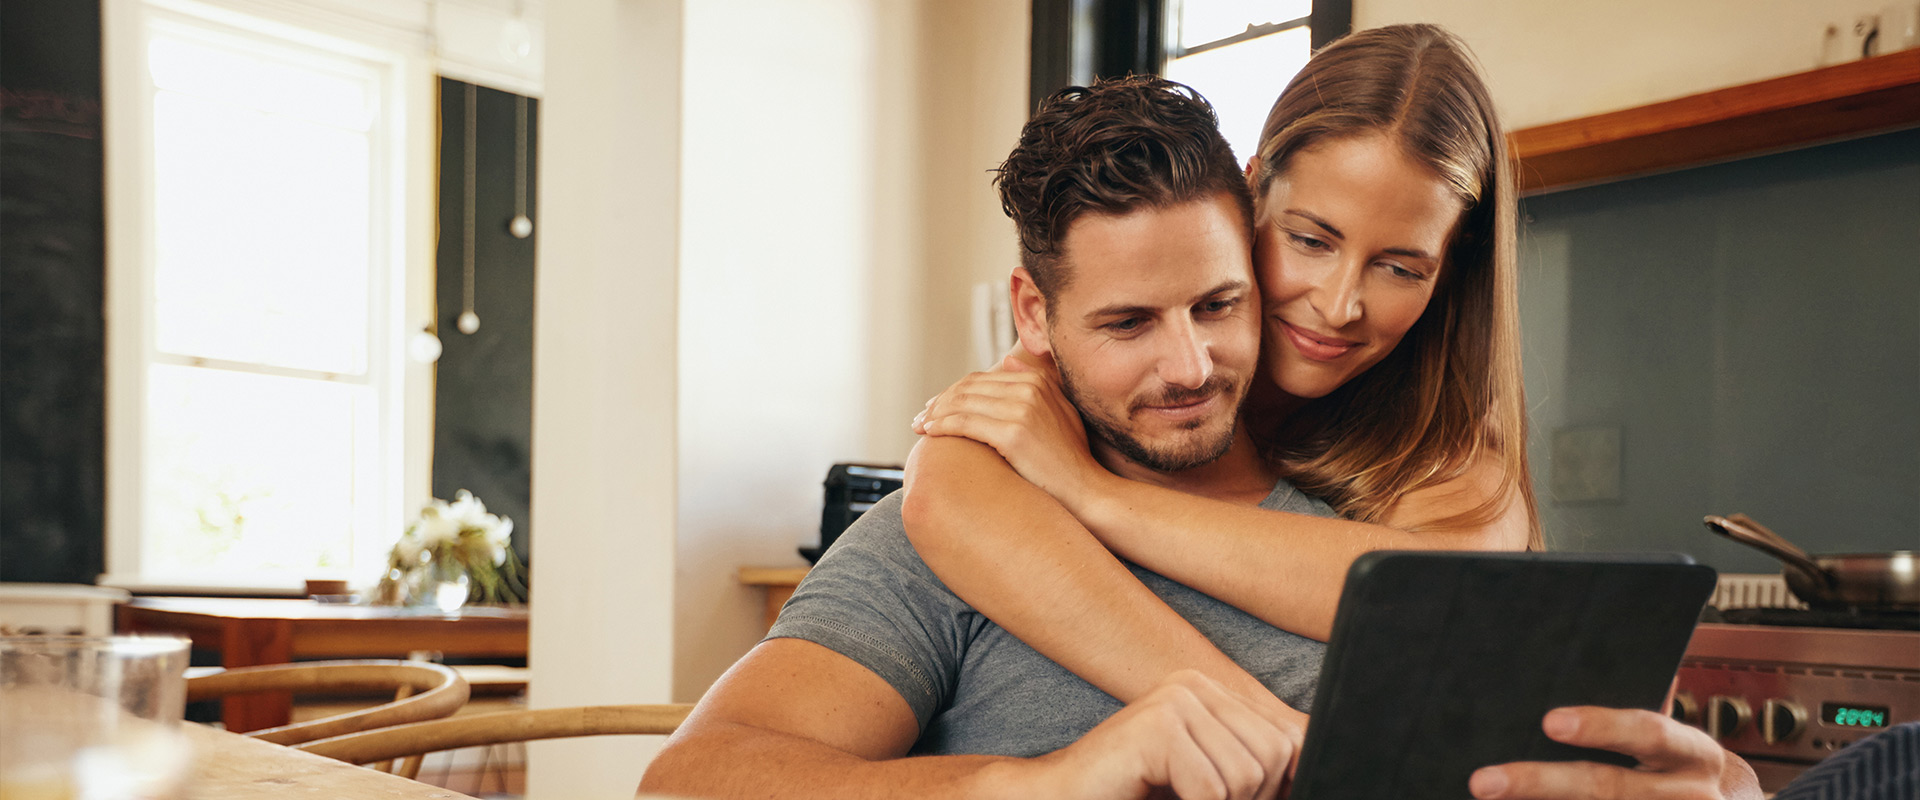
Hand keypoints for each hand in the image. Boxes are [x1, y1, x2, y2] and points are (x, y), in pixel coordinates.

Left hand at [912, 351, 1104, 507]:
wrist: (1086, 490)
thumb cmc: (1070, 459)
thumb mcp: (1059, 413)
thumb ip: (1036, 384)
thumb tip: (1005, 360)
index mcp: (1038, 382)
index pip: (981, 378)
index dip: (954, 390)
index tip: (936, 405)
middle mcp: (1030, 390)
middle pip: (968, 387)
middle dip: (940, 401)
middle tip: (922, 415)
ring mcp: (1022, 410)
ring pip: (962, 403)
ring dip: (934, 413)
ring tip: (920, 426)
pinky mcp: (1013, 433)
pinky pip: (964, 423)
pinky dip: (941, 426)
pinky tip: (929, 434)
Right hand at [1023, 670, 1302, 799]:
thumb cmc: (1134, 795)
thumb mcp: (1207, 778)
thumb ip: (1254, 766)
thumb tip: (1314, 764)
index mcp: (1211, 690)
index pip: (1290, 736)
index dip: (1277, 784)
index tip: (1240, 796)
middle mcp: (1194, 683)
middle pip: (1276, 754)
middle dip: (1250, 797)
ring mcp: (1174, 700)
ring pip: (1248, 775)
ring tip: (1178, 799)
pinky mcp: (1157, 726)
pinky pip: (1213, 790)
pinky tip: (1156, 795)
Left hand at [1469, 707, 1760, 799]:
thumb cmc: (1693, 773)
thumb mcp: (1682, 743)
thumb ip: (1646, 712)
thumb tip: (1612, 663)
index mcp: (1694, 754)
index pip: (1647, 733)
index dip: (1601, 726)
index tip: (1550, 721)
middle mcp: (1687, 795)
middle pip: (1607, 789)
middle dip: (1539, 783)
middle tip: (1484, 781)